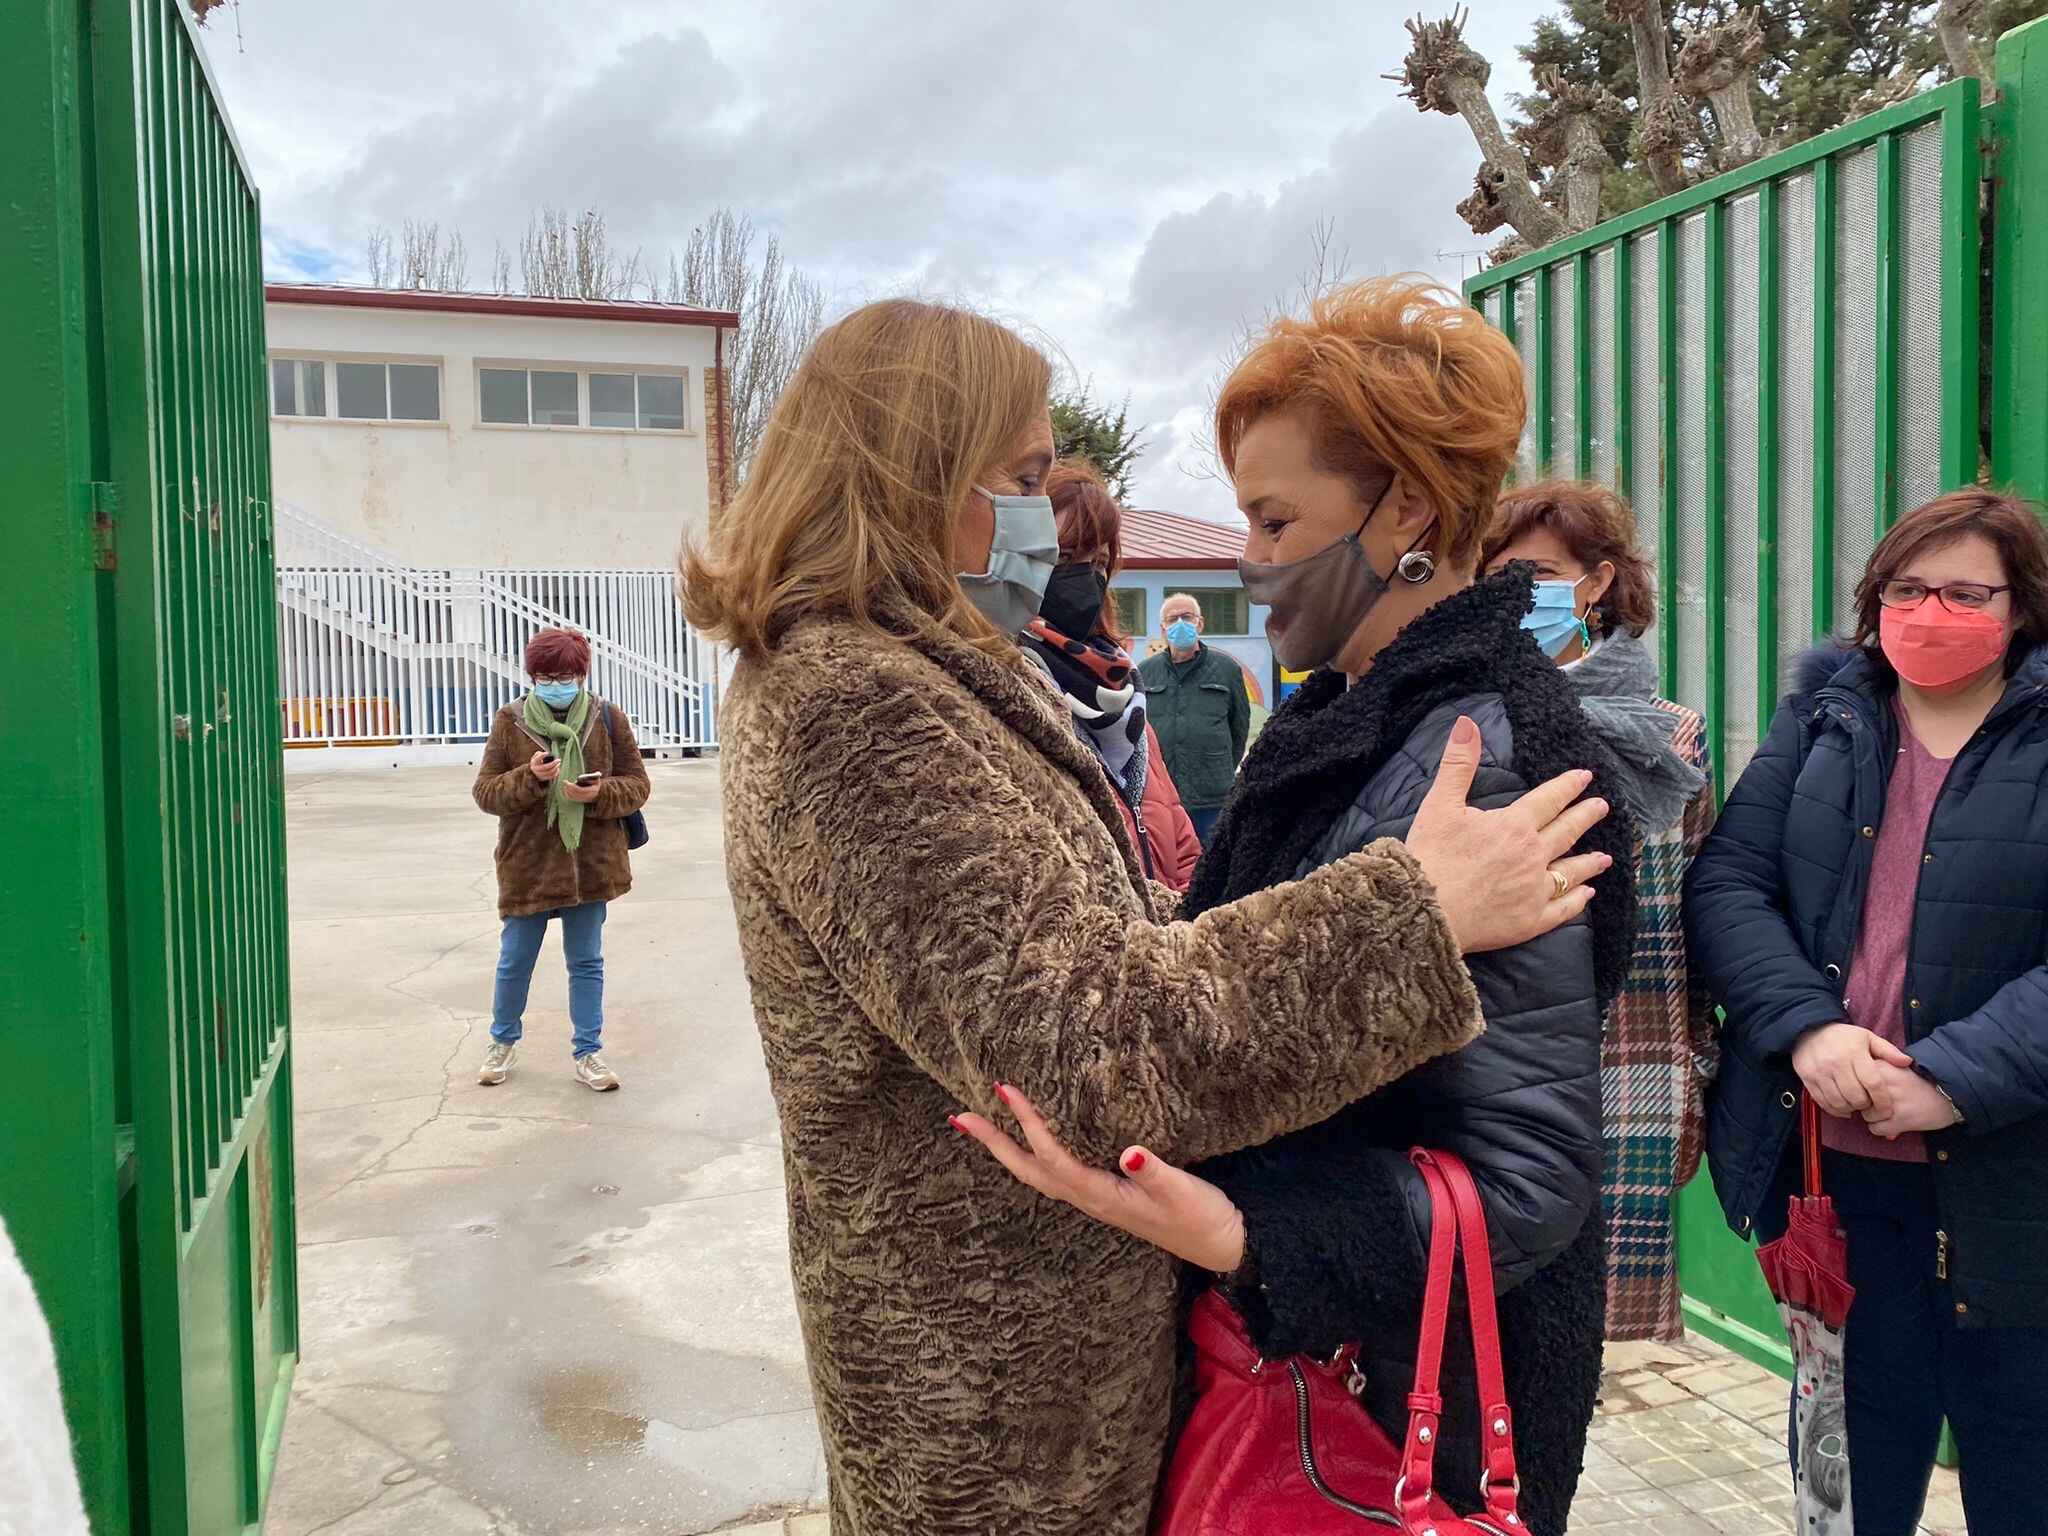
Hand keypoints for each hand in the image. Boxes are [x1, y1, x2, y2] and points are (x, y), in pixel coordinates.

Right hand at [530, 751, 561, 782]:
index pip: (538, 759)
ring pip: (550, 772)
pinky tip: (558, 768)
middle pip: (546, 767)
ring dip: (556, 767)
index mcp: (534, 763)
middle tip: (559, 760)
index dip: (542, 755)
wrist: (533, 773)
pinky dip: (556, 772)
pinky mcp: (544, 778)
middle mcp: (537, 769)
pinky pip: (552, 776)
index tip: (547, 753)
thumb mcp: (535, 757)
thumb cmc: (537, 763)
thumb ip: (539, 754)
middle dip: (554, 763)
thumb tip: (545, 754)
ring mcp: (540, 774)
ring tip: (559, 763)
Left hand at [562, 776, 600, 803]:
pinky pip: (573, 799)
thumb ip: (596, 776)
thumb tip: (597, 773)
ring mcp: (585, 799)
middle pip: (577, 794)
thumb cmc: (596, 784)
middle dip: (569, 788)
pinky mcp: (581, 801)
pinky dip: (568, 795)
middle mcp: (589, 796)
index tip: (569, 783)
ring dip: (568, 791)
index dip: (575, 787)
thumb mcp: (597, 779)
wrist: (597, 792)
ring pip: (574, 797)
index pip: (582, 790)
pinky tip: (566, 790)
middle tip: (565, 782)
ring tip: (565, 785)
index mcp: (593, 790)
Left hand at [952, 1084, 1246, 1272]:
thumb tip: (1130, 1151)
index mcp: (1101, 1196)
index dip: (1028, 1124)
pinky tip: (1030, 1139)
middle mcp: (1088, 1198)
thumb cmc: (1202, 1218)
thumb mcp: (1183, 1192)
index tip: (1007, 1091)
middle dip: (992, 1142)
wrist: (1220, 1245)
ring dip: (1005, 1148)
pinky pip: (1054, 1171)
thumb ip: (1156, 1172)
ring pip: (1036, 1172)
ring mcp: (1093, 1198)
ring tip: (979, 1124)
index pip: (1052, 1157)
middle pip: (1027, 1169)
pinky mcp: (1104, 1194)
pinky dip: (1031, 1152)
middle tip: (958, 1116)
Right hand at [1407, 716, 1613, 952]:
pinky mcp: (1530, 920)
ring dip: (1589, 861)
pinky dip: (1577, 899)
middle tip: (1602, 807)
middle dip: (1586, 816)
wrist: (1423, 910)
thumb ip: (1458, 763)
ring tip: (1605, 856)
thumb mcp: (1439, 803)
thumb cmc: (1430, 856)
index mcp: (1514, 826)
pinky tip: (1587, 893)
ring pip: (1571, 871)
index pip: (1549, 800)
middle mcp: (1533, 856)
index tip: (1586, 777)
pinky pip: (1562, 908)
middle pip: (1567, 832)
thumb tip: (1467, 723)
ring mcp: (1535, 891)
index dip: (1568, 786)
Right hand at [1792, 1023, 1913, 1116]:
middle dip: (1865, 1105)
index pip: (1873, 1083)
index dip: (1882, 1101)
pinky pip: (1823, 1102)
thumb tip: (1907, 1062)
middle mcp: (1836, 1063)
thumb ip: (1888, 1051)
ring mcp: (1820, 1072)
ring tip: (1854, 1103)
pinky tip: (1842, 1106)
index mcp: (1855, 1053)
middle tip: (1868, 1103)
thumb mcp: (1867, 1037)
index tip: (1887, 1110)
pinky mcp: (1807, 1078)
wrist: (1809, 1029)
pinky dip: (1834, 1109)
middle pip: (1856, 1097)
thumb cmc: (1843, 1036)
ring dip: (1850, 1108)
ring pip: (1839, 1102)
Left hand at [1862, 1067, 1963, 1136]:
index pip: (1854, 1081)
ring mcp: (1892, 1102)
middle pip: (1858, 1099)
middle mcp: (1883, 1083)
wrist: (1949, 1095)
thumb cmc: (1919, 1082)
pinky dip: (1883, 1129)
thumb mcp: (1896, 1068)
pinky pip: (1875, 1129)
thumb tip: (1851, 1086)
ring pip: (1865, 1115)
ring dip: (1875, 1118)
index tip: (1872, 1092)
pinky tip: (1895, 1122)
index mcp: (1880, 1067)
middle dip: (1867, 1104)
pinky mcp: (1900, 1120)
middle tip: (1884, 1104)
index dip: (1862, 1089)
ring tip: (1893, 1112)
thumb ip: (1875, 1073)